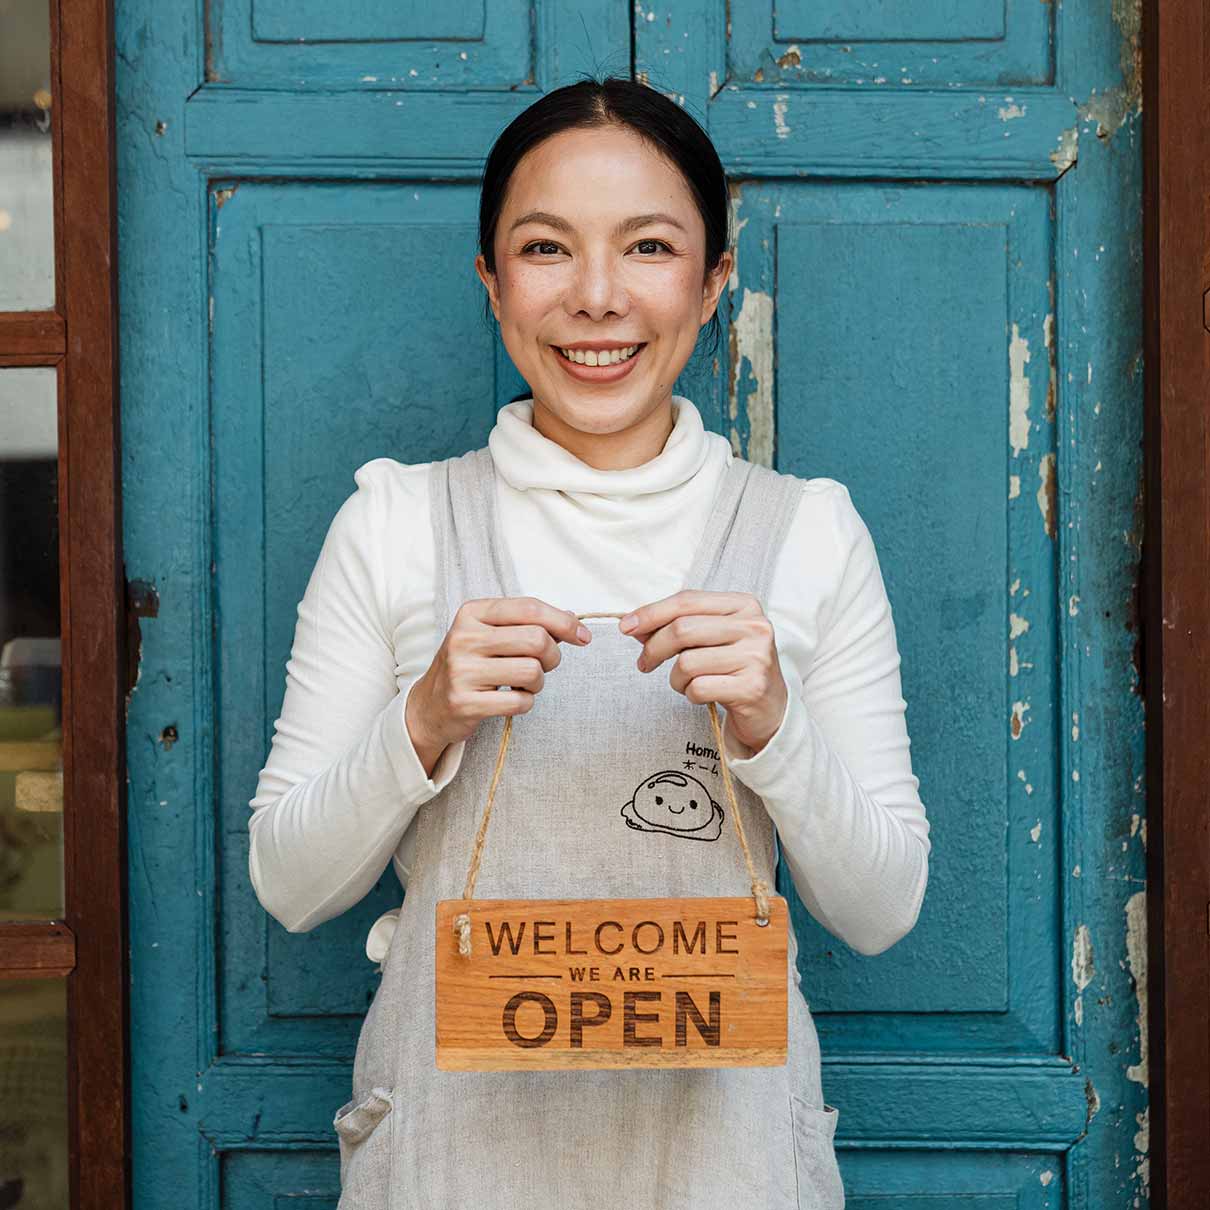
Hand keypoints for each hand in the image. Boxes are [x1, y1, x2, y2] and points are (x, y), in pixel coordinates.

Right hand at [406, 597, 590, 775]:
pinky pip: (520, 702)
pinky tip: (510, 699)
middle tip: (545, 665)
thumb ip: (528, 623)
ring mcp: (462, 671)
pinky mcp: (465, 702)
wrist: (431, 705)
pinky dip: (525, 702)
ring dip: (538, 682)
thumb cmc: (472, 665)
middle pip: (536, 639)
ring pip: (531, 671)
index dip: (564, 622)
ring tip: (524, 683)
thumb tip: (572, 620)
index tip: (582, 636)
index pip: (530, 608)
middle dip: (552, 655)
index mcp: (472, 613)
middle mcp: (464, 637)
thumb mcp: (491, 634)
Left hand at [619, 590, 787, 755]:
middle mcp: (754, 626)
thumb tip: (634, 626)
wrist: (770, 708)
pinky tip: (703, 695)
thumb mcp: (710, 638)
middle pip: (683, 629)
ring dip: (675, 678)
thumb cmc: (733, 667)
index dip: (651, 613)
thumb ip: (677, 626)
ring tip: (686, 683)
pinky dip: (690, 694)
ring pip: (687, 662)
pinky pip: (698, 688)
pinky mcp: (752, 687)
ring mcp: (756, 657)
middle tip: (644, 664)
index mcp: (744, 605)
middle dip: (654, 649)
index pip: (687, 601)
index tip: (625, 627)